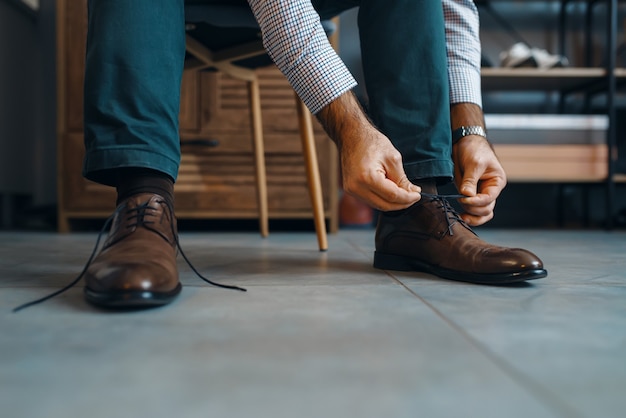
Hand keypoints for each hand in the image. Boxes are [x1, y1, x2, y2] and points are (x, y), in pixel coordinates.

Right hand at [316, 92, 420, 210]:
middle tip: (413, 196)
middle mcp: (356, 187)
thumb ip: (402, 179)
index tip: (418, 195)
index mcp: (367, 178)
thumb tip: (412, 192)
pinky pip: (370, 200)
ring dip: (393, 203)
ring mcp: (351, 190)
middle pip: (384, 205)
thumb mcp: (393, 158)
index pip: (392, 196)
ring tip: (404, 194)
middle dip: (402, 203)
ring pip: (377, 205)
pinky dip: (383, 199)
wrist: (351, 136)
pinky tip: (392, 192)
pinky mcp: (351, 190)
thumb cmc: (371, 142)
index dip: (408, 198)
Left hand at [452, 135, 506, 225]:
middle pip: (486, 209)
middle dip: (473, 209)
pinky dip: (469, 216)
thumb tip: (467, 195)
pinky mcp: (470, 194)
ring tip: (461, 215)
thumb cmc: (475, 149)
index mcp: (496, 182)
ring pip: (481, 213)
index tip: (464, 199)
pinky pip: (473, 210)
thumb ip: (470, 180)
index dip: (476, 202)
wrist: (465, 142)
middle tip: (461, 201)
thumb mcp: (474, 163)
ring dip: (472, 216)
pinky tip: (461, 216)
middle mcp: (490, 190)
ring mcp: (480, 193)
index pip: (489, 198)